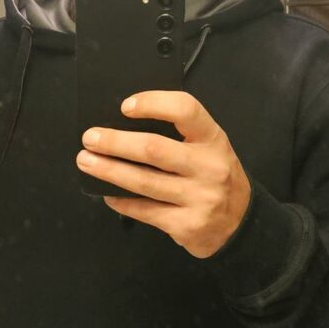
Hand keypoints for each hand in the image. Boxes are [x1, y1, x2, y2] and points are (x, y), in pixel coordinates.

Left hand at [76, 91, 250, 258]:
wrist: (242, 224)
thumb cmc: (215, 176)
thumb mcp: (209, 147)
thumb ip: (179, 135)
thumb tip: (125, 125)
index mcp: (213, 138)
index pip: (185, 109)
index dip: (153, 103)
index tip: (125, 106)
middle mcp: (209, 166)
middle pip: (154, 148)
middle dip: (116, 142)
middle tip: (90, 138)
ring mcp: (199, 197)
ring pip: (144, 181)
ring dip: (109, 171)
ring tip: (87, 162)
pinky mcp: (187, 225)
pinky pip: (145, 211)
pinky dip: (121, 201)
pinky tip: (106, 192)